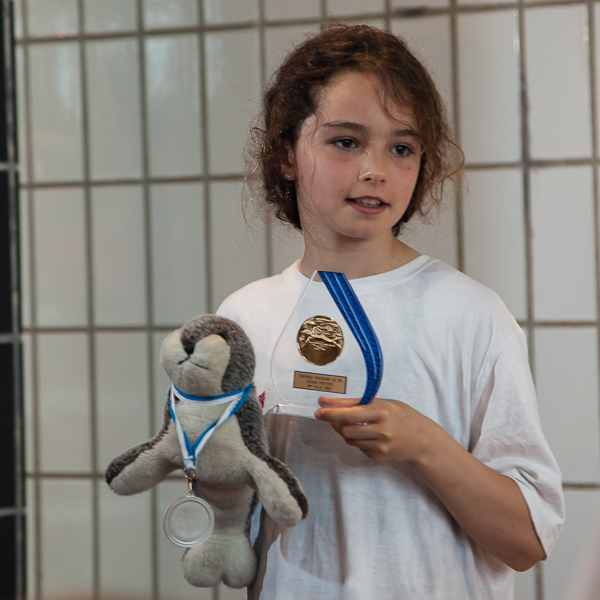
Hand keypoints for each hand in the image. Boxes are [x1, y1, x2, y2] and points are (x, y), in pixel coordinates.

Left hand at [314, 396, 444, 462]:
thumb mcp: (382, 403)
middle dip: (335, 422)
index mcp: (383, 412)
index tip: (318, 410)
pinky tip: (368, 434)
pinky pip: (358, 447)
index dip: (331, 413)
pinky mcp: (379, 457)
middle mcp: (382, 430)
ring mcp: (381, 446)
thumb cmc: (400, 415)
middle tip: (331, 416)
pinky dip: (357, 440)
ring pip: (349, 440)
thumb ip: (355, 402)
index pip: (350, 414)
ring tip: (352, 424)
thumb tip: (325, 402)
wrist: (423, 439)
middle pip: (346, 430)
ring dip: (344, 431)